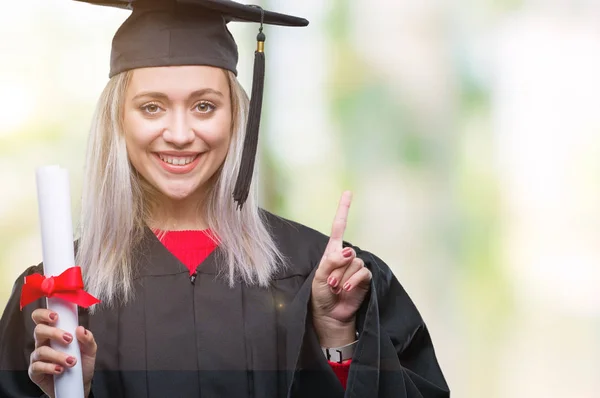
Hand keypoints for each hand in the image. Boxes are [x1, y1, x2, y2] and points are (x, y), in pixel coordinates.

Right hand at [28, 309, 96, 397]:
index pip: (42, 318)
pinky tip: (60, 370)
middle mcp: (44, 343)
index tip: (56, 316)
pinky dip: (50, 367)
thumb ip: (88, 339)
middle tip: (68, 339)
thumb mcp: (90, 350)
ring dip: (57, 355)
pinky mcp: (35, 372)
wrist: (79, 384)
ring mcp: (38, 357)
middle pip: (39, 330)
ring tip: (72, 361)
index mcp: (54, 333)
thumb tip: (80, 329)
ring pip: (40, 350)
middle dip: (53, 333)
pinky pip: (37, 367)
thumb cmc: (82, 363)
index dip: (44, 314)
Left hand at [311, 191, 371, 346]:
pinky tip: (347, 289)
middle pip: (346, 252)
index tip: (348, 192)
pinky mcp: (364, 278)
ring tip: (337, 288)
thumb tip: (348, 251)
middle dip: (337, 268)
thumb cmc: (320, 295)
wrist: (330, 315)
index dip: (343, 209)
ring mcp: (355, 267)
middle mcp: (345, 257)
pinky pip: (363, 272)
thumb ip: (331, 262)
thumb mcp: (319, 277)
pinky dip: (354, 280)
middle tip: (330, 283)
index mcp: (332, 252)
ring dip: (344, 277)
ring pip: (354, 263)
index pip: (339, 226)